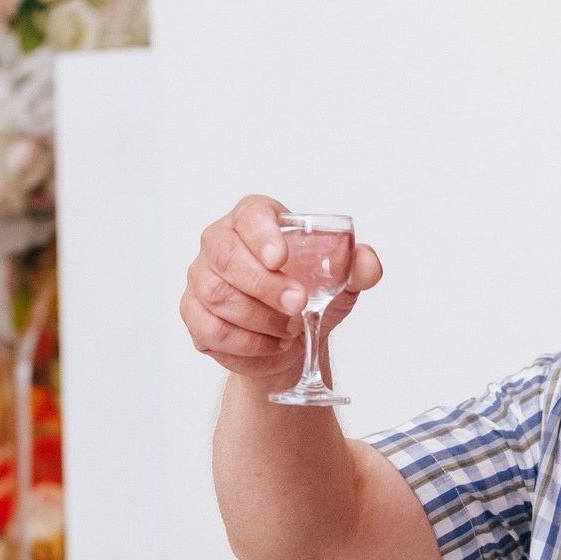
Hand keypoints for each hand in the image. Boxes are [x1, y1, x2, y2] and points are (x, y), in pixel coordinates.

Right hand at [181, 194, 384, 388]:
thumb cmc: (311, 296)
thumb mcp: (341, 282)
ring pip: (219, 297)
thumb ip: (357, 268)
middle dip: (265, 285)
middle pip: (227, 257)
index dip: (262, 235)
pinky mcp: (194, 314)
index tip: (281, 258)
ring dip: (261, 319)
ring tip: (290, 328)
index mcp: (254, 219)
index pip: (250, 216)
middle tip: (298, 305)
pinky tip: (271, 343)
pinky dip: (248, 343)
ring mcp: (200, 278)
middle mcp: (219, 242)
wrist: (290, 338)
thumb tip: (367, 262)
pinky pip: (213, 330)